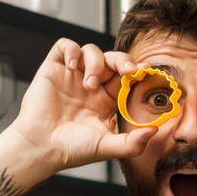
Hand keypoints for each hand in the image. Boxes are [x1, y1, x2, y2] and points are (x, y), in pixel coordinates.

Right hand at [3, 38, 156, 172]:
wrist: (42, 147)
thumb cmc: (71, 150)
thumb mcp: (107, 147)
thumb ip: (133, 143)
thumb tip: (154, 131)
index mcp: (105, 100)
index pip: (125, 77)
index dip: (135, 72)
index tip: (144, 73)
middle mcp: (90, 85)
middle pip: (112, 59)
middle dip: (123, 60)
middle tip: (127, 70)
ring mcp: (72, 76)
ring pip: (91, 51)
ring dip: (95, 63)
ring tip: (88, 85)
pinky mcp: (53, 69)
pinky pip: (65, 46)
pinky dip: (71, 51)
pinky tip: (72, 67)